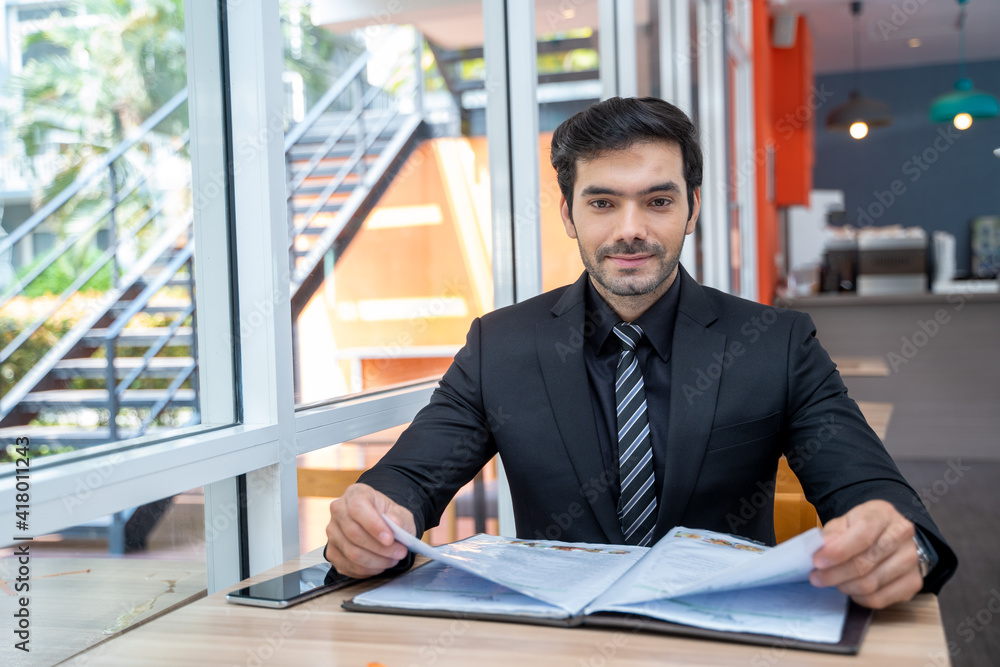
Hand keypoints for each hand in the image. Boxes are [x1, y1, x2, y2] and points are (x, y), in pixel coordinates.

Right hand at [324, 483, 415, 577]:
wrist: (381, 526)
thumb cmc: (389, 517)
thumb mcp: (400, 514)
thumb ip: (398, 518)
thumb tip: (394, 523)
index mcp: (355, 494)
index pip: (358, 508)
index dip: (373, 525)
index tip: (390, 538)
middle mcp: (339, 510)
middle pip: (353, 533)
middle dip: (380, 548)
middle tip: (399, 552)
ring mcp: (332, 532)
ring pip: (350, 552)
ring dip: (376, 561)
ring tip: (392, 559)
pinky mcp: (332, 551)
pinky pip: (347, 565)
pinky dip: (367, 570)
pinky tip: (379, 565)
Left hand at [809, 500, 923, 608]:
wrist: (890, 536)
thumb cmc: (862, 528)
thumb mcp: (844, 522)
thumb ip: (831, 535)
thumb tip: (821, 551)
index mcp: (882, 514)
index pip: (862, 536)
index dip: (837, 552)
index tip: (817, 562)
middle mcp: (902, 535)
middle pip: (864, 564)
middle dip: (834, 574)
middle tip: (816, 578)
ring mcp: (911, 560)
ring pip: (870, 584)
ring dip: (845, 587)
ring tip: (834, 581)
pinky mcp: (914, 582)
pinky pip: (880, 599)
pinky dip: (859, 598)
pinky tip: (851, 588)